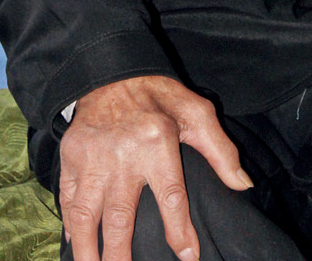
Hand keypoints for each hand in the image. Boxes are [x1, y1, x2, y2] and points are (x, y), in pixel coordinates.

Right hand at [58, 74, 252, 260]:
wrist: (113, 69)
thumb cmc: (159, 95)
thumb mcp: (197, 113)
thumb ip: (221, 150)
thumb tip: (243, 184)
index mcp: (157, 143)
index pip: (171, 197)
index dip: (180, 231)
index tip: (188, 257)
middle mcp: (123, 155)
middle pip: (120, 217)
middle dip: (120, 255)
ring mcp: (93, 157)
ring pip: (86, 214)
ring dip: (87, 249)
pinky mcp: (72, 155)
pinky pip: (68, 196)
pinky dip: (69, 222)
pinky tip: (74, 243)